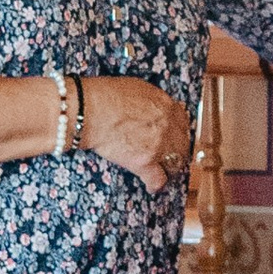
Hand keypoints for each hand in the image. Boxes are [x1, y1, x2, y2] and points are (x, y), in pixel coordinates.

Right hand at [80, 76, 192, 197]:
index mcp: (166, 105)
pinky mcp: (144, 162)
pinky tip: (152, 186)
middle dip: (176, 151)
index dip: (178, 131)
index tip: (174, 136)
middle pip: (183, 144)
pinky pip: (158, 179)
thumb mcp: (136, 87)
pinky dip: (155, 184)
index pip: (183, 122)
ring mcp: (158, 145)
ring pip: (174, 163)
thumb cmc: (104, 95)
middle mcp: (167, 125)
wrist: (89, 110)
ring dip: (168, 167)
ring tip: (161, 170)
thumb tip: (153, 108)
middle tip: (169, 156)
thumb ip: (151, 100)